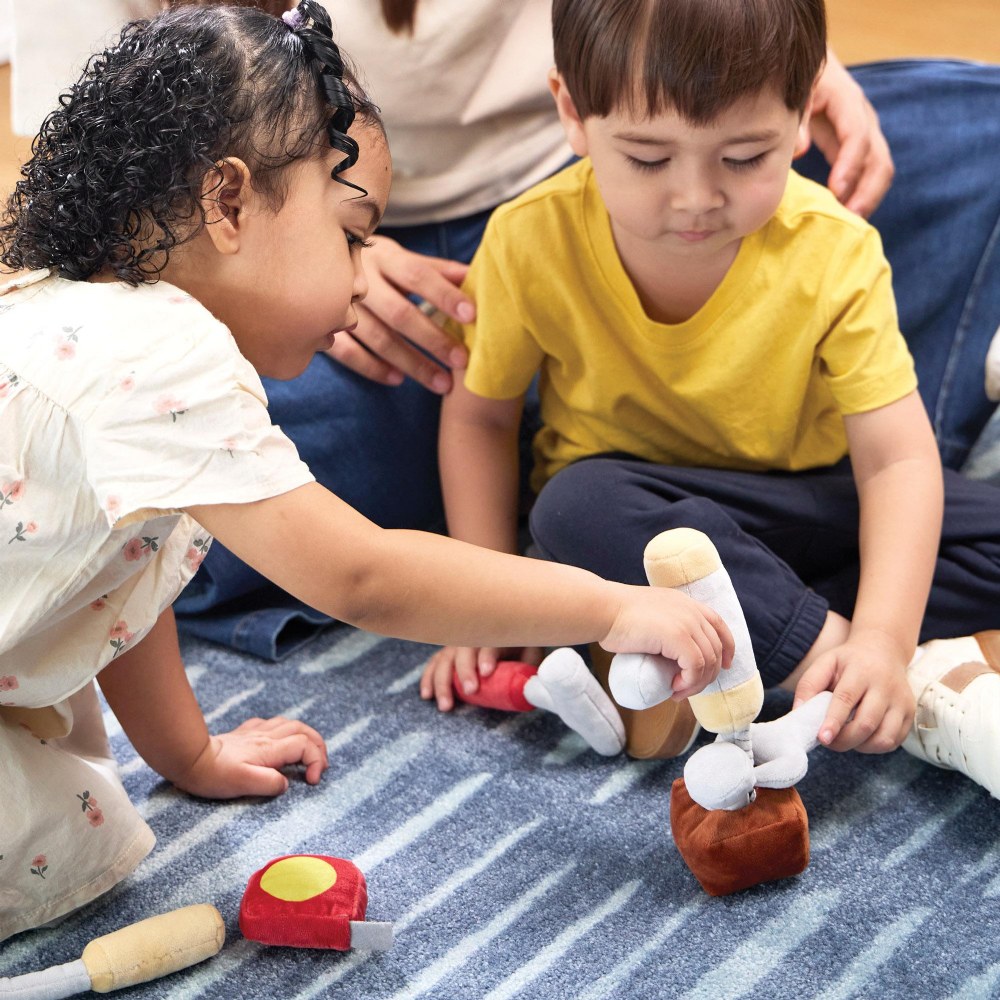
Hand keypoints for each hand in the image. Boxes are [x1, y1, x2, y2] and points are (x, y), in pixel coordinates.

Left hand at [173, 716, 328, 798]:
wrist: (188, 758)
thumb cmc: (214, 775)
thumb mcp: (243, 784)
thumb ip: (270, 783)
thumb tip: (285, 783)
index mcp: (269, 749)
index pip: (305, 746)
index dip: (316, 761)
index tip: (312, 782)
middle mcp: (266, 737)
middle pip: (303, 730)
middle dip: (318, 745)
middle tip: (321, 765)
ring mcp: (255, 733)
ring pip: (290, 724)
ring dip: (305, 735)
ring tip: (309, 751)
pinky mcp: (244, 733)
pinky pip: (272, 724)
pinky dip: (284, 730)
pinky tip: (280, 738)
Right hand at [326, 236, 473, 391]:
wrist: (312, 259)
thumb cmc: (372, 264)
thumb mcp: (400, 258)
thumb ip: (435, 270)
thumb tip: (475, 276)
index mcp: (384, 257)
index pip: (418, 275)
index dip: (444, 295)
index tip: (472, 316)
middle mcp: (359, 279)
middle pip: (399, 313)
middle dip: (433, 339)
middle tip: (462, 362)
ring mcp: (337, 304)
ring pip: (377, 338)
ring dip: (411, 363)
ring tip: (441, 383)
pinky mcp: (320, 326)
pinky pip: (348, 353)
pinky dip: (373, 368)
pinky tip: (397, 379)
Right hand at [420, 645, 543, 711]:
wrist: (513, 632)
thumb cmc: (523, 647)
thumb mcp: (532, 654)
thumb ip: (531, 667)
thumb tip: (533, 688)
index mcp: (499, 633)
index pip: (491, 641)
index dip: (487, 656)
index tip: (487, 673)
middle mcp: (474, 635)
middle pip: (464, 650)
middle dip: (464, 671)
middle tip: (470, 691)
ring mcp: (459, 644)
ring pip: (445, 659)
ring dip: (443, 682)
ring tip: (446, 705)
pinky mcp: (448, 653)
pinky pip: (434, 664)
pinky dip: (428, 679)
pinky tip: (427, 695)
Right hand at [600, 586, 733, 699]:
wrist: (602, 609)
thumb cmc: (615, 616)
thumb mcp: (649, 615)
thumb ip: (664, 626)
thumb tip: (666, 651)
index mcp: (686, 603)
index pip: (719, 625)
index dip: (727, 648)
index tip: (724, 666)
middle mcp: (691, 611)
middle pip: (717, 649)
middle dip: (708, 674)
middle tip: (686, 688)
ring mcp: (687, 623)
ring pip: (708, 662)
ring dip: (696, 683)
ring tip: (678, 691)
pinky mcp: (678, 637)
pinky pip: (696, 667)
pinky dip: (689, 682)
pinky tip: (675, 687)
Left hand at [792, 629, 914, 752]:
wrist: (884, 650)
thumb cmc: (848, 661)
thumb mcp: (825, 662)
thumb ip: (809, 684)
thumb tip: (798, 712)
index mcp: (861, 671)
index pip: (846, 699)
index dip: (834, 721)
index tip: (822, 738)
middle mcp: (885, 686)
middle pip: (866, 723)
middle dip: (844, 740)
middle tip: (827, 741)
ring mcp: (902, 701)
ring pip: (883, 737)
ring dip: (859, 746)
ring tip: (844, 738)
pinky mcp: (910, 714)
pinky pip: (893, 741)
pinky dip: (874, 747)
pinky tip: (861, 738)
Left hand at [805, 49, 893, 217]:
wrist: (802, 71)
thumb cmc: (792, 82)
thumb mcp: (791, 93)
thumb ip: (795, 119)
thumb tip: (801, 150)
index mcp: (845, 99)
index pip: (856, 135)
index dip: (849, 165)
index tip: (836, 192)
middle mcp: (862, 118)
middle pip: (878, 157)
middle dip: (866, 191)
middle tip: (848, 220)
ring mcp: (863, 133)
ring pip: (878, 170)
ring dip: (866, 199)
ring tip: (849, 225)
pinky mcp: (856, 148)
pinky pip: (866, 175)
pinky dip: (858, 196)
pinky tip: (843, 215)